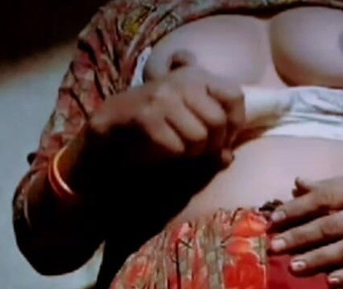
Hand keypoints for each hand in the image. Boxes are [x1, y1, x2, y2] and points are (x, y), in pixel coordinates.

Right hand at [84, 64, 244, 168]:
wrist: (107, 127)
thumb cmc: (153, 125)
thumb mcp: (186, 124)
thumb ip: (211, 137)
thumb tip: (228, 158)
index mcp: (195, 76)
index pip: (234, 95)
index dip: (235, 123)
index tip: (223, 140)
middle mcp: (181, 81)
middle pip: (217, 121)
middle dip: (212, 145)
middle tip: (199, 152)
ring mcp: (162, 96)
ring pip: (198, 136)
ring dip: (191, 154)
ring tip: (178, 149)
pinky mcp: (145, 115)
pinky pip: (176, 147)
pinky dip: (172, 157)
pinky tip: (162, 151)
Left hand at [267, 169, 342, 287]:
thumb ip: (332, 185)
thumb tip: (297, 183)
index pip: (325, 197)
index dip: (297, 209)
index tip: (273, 220)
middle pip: (333, 225)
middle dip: (301, 236)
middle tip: (274, 247)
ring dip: (320, 258)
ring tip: (294, 267)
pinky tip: (331, 282)